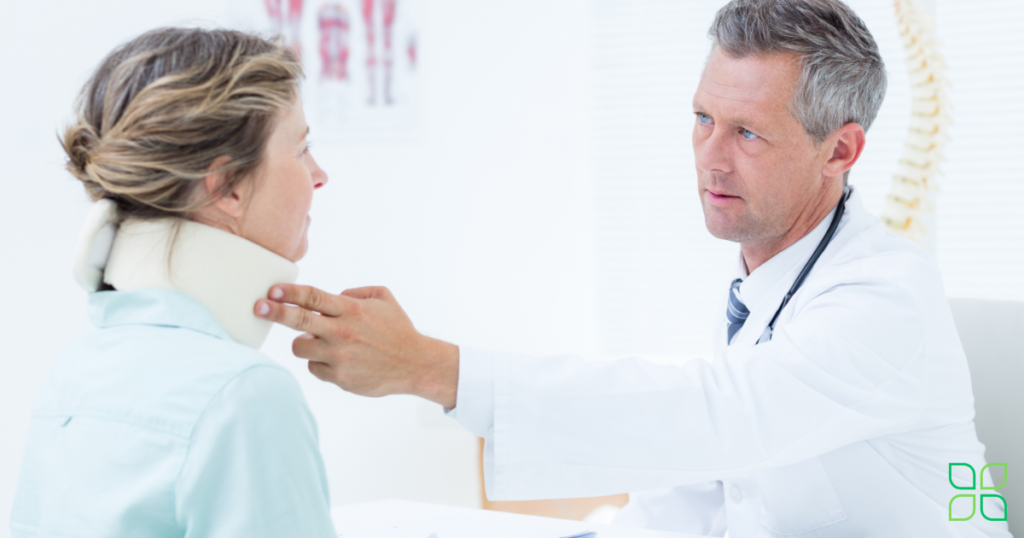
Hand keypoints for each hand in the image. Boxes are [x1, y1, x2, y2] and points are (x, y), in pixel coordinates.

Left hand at [255, 285, 458, 407]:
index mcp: (352, 311)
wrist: (414, 364)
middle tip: (258, 307)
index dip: (290, 293)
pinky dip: (321, 362)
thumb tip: (333, 296)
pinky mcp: (340, 377)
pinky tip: (339, 359)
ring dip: (304, 343)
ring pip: (300, 348)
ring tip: (320, 341)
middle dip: (275, 312)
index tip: (272, 290)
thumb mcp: (384, 299)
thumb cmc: (398, 330)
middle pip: (299, 321)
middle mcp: (343, 333)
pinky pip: (315, 367)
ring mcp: (340, 357)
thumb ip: (355, 293)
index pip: (313, 298)